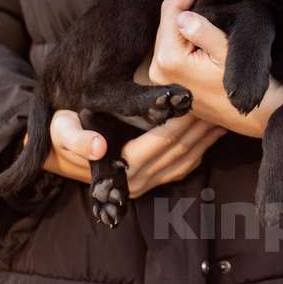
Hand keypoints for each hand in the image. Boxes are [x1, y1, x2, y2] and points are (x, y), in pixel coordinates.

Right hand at [42, 109, 224, 197]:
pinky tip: (213, 129)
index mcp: (120, 168)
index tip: (197, 99)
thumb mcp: (62, 132)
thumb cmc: (64, 133)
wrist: (60, 153)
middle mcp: (138, 181)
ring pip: (188, 158)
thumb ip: (75, 139)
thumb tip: (98, 148)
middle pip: (180, 149)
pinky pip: (187, 165)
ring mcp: (150, 183)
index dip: (181, 121)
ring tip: (222, 111)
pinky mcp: (157, 180)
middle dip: (200, 125)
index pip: (161, 141)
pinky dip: (202, 147)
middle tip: (217, 100)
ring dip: (206, 136)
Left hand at [149, 0, 282, 137]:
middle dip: (186, 1)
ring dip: (187, 16)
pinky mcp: (173, 83)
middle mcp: (159, 71)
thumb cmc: (249, 86)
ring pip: (170, 34)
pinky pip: (174, 48)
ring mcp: (164, 79)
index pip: (170, 11)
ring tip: (209, 1)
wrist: (260, 117)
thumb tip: (184, 14)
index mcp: (169, 60)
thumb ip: (203, 31)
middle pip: (167, 21)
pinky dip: (187, 34)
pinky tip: (206, 24)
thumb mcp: (229, 53)